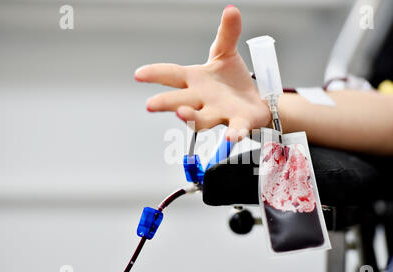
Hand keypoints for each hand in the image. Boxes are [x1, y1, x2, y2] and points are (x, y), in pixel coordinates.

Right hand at [134, 5, 270, 141]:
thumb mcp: (226, 53)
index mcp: (195, 80)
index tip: (139, 74)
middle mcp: (202, 99)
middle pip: (180, 101)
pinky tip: (231, 137)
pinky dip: (233, 134)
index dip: (155, 74)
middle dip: (165, 102)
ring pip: (202, 118)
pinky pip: (234, 129)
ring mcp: (219, 112)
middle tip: (151, 104)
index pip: (172, 75)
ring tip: (182, 114)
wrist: (253, 101)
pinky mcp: (239, 122)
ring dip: (192, 118)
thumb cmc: (232, 81)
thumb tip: (231, 10)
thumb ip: (227, 33)